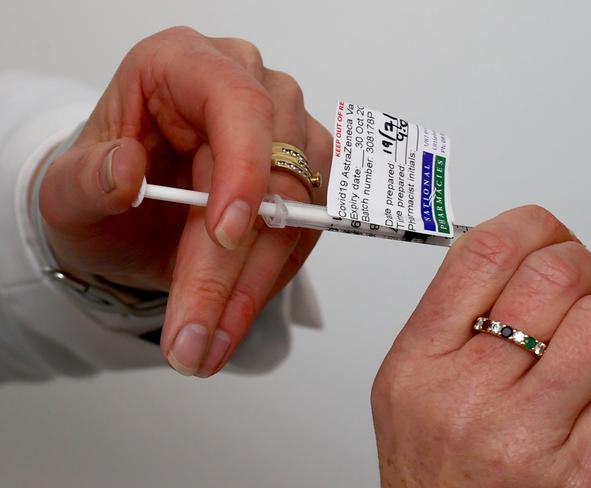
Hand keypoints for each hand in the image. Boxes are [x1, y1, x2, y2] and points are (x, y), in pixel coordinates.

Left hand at [39, 27, 331, 376]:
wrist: (131, 215)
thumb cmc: (103, 185)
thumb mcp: (70, 188)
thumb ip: (87, 180)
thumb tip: (124, 172)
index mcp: (183, 65)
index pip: (237, 102)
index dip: (242, 167)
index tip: (224, 234)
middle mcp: (246, 89)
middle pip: (273, 173)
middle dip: (232, 265)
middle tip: (194, 333)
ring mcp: (283, 134)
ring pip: (297, 212)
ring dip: (253, 286)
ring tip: (206, 341)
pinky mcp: (303, 178)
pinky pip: (302, 235)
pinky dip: (268, 283)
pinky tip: (230, 317)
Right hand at [371, 206, 590, 486]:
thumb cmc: (429, 461)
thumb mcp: (408, 380)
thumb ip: (449, 315)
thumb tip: (511, 254)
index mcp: (419, 363)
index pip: (482, 254)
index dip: (527, 225)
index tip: (540, 231)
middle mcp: (468, 398)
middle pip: (551, 277)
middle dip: (576, 264)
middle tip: (573, 280)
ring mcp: (526, 438)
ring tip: (580, 344)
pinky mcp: (582, 475)